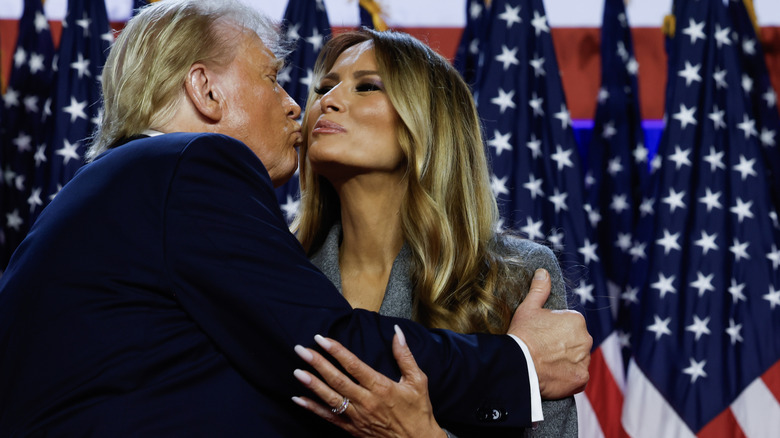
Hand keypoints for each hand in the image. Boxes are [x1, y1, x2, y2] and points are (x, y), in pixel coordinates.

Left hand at [292, 325, 447, 437]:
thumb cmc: (418, 411)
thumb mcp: (417, 380)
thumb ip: (404, 355)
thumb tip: (397, 332)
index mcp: (381, 387)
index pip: (354, 365)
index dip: (336, 351)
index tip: (322, 339)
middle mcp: (366, 401)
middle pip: (337, 380)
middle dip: (318, 364)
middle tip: (301, 350)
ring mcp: (357, 417)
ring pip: (330, 398)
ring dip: (312, 384)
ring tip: (297, 371)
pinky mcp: (352, 429)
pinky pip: (329, 417)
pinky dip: (313, 408)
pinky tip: (299, 399)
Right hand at [508, 268, 591, 398]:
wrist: (520, 364)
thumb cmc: (523, 334)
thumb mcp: (528, 308)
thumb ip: (539, 289)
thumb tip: (543, 272)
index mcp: (576, 319)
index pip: (569, 325)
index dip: (554, 331)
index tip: (542, 336)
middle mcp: (586, 338)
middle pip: (576, 342)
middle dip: (564, 346)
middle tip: (544, 350)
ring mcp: (585, 360)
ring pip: (578, 360)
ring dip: (567, 362)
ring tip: (547, 364)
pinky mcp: (581, 378)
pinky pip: (578, 377)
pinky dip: (568, 377)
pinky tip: (553, 375)